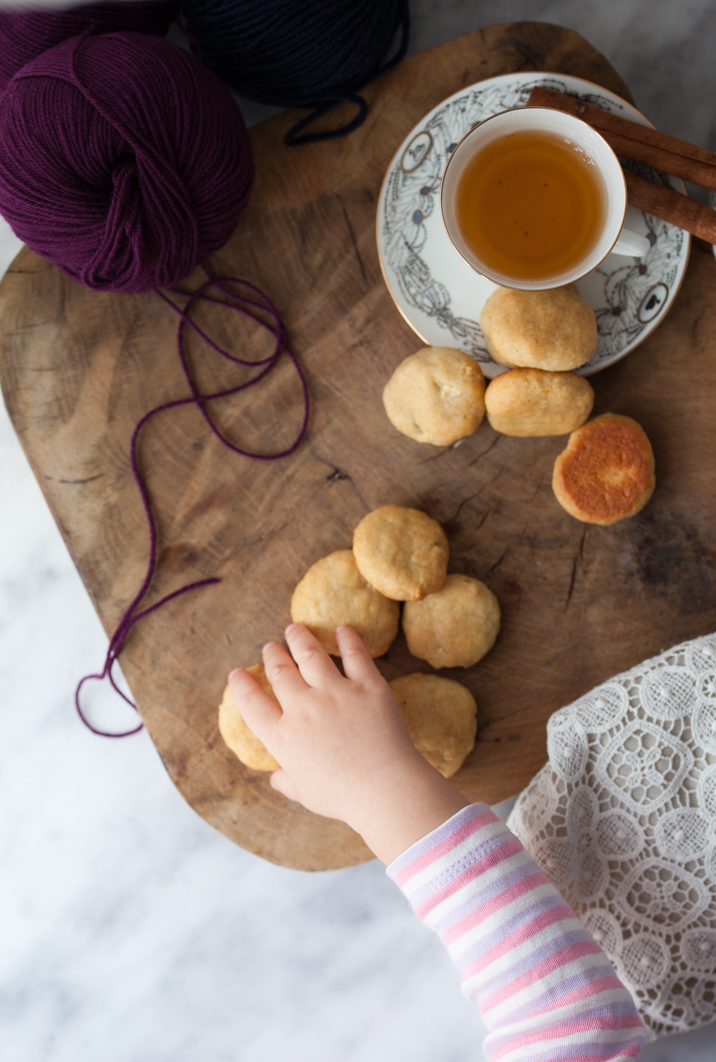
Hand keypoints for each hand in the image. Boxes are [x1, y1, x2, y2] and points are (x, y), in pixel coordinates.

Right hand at [228, 624, 468, 863]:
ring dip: (299, 639)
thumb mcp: (305, 794)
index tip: (237, 673)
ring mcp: (335, 693)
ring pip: (310, 655)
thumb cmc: (343, 798)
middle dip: (272, 655)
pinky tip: (342, 629)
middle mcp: (303, 708)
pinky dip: (347, 639)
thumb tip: (276, 778)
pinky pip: (355, 655)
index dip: (241, 686)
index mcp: (283, 737)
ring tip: (294, 628)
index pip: (252, 704)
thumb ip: (287, 781)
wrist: (384, 789)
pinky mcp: (367, 685)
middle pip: (280, 671)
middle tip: (270, 646)